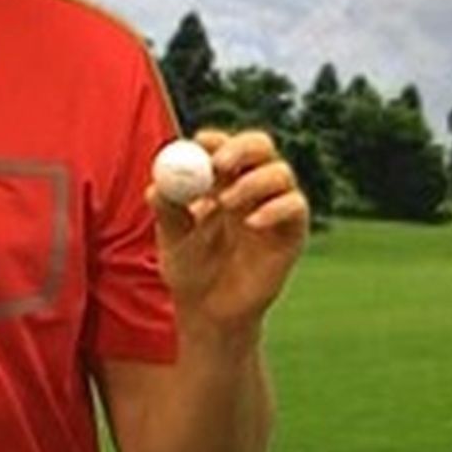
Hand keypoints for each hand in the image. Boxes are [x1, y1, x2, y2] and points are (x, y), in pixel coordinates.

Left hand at [147, 129, 306, 340]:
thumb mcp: (171, 239)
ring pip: (280, 172)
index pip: (225, 146)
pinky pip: (295, 206)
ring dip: (253, 182)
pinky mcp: (292, 231)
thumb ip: (166, 211)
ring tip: (226, 204)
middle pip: (260, 147)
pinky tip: (252, 224)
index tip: (201, 143)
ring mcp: (275, 206)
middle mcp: (252, 186)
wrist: (211, 311)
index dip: (215, 140)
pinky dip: (275, 208)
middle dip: (241, 148)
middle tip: (220, 163)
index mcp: (220, 180)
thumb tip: (155, 186)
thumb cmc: (189, 268)